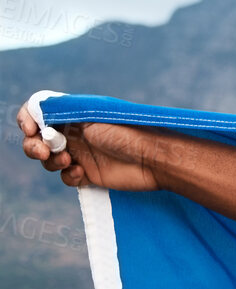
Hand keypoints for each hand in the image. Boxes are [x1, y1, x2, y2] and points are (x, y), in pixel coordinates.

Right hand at [16, 102, 164, 190]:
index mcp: (73, 115)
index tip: (30, 128)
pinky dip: (68, 176)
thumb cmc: (126, 132)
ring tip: (69, 161)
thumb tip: (37, 110)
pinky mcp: (90, 175)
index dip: (27, 119)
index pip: (39, 113)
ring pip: (49, 160)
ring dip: (51, 161)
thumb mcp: (90, 116)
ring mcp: (81, 154)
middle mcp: (75, 134)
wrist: (153, 159)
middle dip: (33, 146)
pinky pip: (66, 177)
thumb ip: (62, 112)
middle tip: (42, 151)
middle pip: (37, 140)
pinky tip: (81, 173)